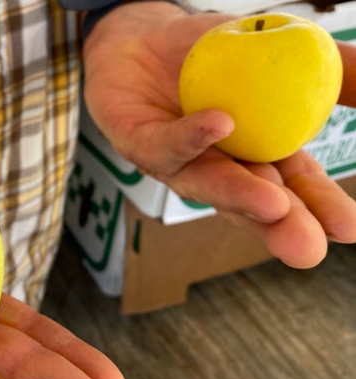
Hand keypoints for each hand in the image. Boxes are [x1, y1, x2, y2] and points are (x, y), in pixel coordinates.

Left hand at [82, 3, 355, 267]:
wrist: (143, 38)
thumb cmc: (212, 57)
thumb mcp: (280, 57)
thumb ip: (331, 74)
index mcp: (259, 154)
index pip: (295, 188)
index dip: (318, 208)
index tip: (348, 229)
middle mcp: (219, 167)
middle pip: (253, 202)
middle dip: (282, 225)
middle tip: (307, 248)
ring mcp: (177, 161)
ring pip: (207, 184)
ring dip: (239, 195)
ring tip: (273, 204)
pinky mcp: (137, 143)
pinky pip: (163, 144)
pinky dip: (191, 136)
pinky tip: (219, 124)